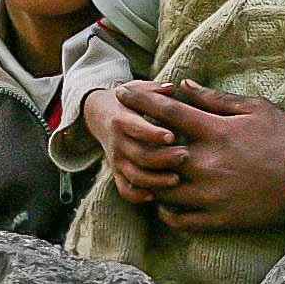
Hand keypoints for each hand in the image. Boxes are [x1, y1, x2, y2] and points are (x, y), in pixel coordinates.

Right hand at [82, 81, 188, 204]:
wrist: (99, 114)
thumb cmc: (128, 99)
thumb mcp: (137, 88)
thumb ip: (155, 90)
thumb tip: (172, 87)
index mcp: (122, 119)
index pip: (136, 129)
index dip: (153, 134)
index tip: (172, 136)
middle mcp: (117, 142)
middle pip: (139, 155)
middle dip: (163, 158)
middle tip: (186, 156)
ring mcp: (116, 160)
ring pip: (134, 176)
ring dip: (155, 180)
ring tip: (177, 179)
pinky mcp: (116, 173)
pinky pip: (124, 190)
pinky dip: (138, 196)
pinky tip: (155, 196)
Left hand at [115, 80, 284, 232]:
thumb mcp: (255, 108)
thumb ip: (215, 98)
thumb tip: (184, 85)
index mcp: (215, 132)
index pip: (166, 112)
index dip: (140, 99)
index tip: (123, 92)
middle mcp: (206, 164)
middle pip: (154, 152)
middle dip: (136, 140)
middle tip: (128, 132)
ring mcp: (209, 195)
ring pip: (160, 190)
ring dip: (150, 178)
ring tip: (145, 169)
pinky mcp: (217, 219)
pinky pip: (178, 219)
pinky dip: (166, 210)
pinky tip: (167, 199)